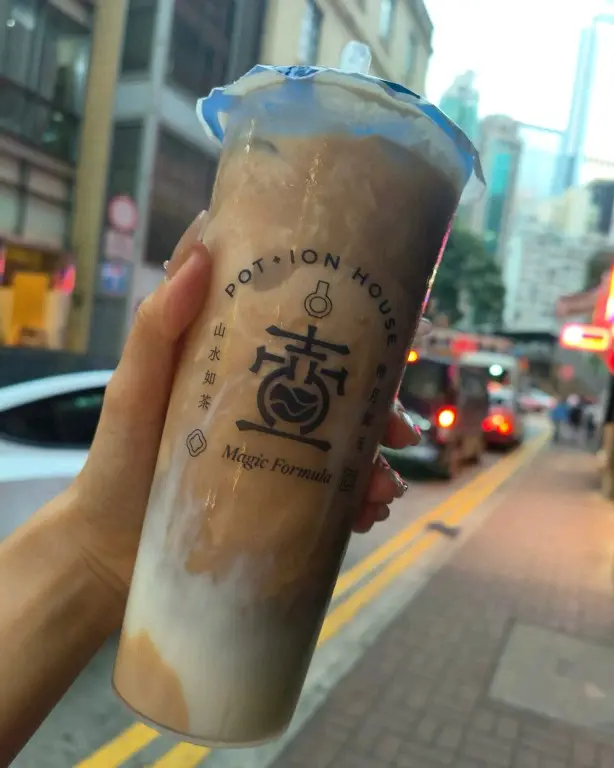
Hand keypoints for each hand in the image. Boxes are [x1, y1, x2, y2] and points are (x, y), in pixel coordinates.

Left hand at [73, 211, 424, 597]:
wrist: (108, 550)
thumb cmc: (118, 460)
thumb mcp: (134, 388)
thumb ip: (158, 325)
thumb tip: (202, 243)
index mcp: (242, 369)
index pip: (309, 339)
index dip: (361, 334)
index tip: (399, 336)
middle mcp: (268, 408)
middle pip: (343, 398)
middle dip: (382, 412)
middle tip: (400, 433)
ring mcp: (276, 457)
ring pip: (347, 451)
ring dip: (378, 466)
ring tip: (382, 492)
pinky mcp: (279, 505)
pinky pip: (333, 500)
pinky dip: (359, 504)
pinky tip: (367, 516)